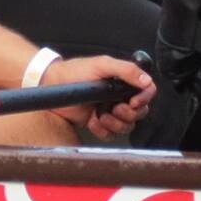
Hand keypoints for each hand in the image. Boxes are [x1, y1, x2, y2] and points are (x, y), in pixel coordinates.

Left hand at [36, 52, 154, 137]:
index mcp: (123, 80)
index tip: (133, 102)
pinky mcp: (99, 123)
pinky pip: (111, 135)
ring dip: (115, 124)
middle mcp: (119, 96)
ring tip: (100, 115)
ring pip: (127, 126)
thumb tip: (146, 80)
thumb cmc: (75, 71)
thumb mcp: (102, 65)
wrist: (53, 86)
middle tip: (114, 109)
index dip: (144, 98)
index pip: (146, 90)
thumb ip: (125, 70)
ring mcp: (110, 111)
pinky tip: (92, 122)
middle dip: (128, 114)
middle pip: (139, 112)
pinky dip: (103, 131)